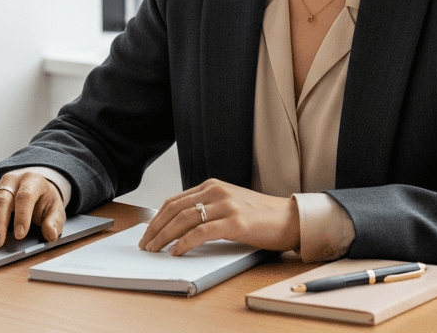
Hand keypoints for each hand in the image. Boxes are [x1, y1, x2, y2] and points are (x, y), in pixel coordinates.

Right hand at [0, 170, 65, 248]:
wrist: (34, 185)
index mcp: (31, 181)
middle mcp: (11, 181)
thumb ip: (54, 221)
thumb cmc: (45, 200)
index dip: (22, 215)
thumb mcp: (56, 208)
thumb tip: (51, 234)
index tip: (20, 235)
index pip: (25, 196)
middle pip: (2, 200)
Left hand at [138, 179, 299, 255]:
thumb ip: (207, 209)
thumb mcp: (229, 205)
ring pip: (184, 219)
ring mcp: (226, 205)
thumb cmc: (260, 216)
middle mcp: (216, 191)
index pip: (175, 200)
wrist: (291, 219)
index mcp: (213, 185)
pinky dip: (184, 243)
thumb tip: (178, 227)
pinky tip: (177, 251)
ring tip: (156, 250)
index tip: (147, 232)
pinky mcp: (235, 222)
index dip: (157, 218)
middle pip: (174, 209)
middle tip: (145, 244)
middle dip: (155, 228)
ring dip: (165, 237)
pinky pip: (201, 232)